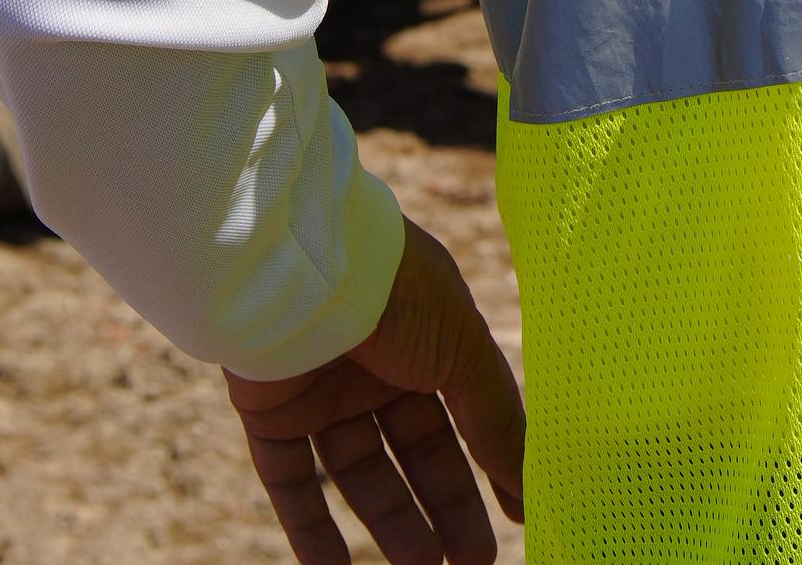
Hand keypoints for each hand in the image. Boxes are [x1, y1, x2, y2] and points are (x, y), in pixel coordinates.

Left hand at [224, 219, 526, 564]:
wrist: (299, 267)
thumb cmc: (396, 293)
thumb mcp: (463, 352)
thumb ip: (495, 417)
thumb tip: (531, 481)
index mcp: (431, 341)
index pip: (468, 416)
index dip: (493, 466)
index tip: (518, 517)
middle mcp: (378, 368)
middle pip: (417, 454)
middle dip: (445, 509)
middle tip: (471, 563)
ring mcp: (323, 392)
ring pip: (359, 475)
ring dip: (390, 525)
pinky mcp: (270, 415)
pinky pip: (291, 482)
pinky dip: (310, 529)